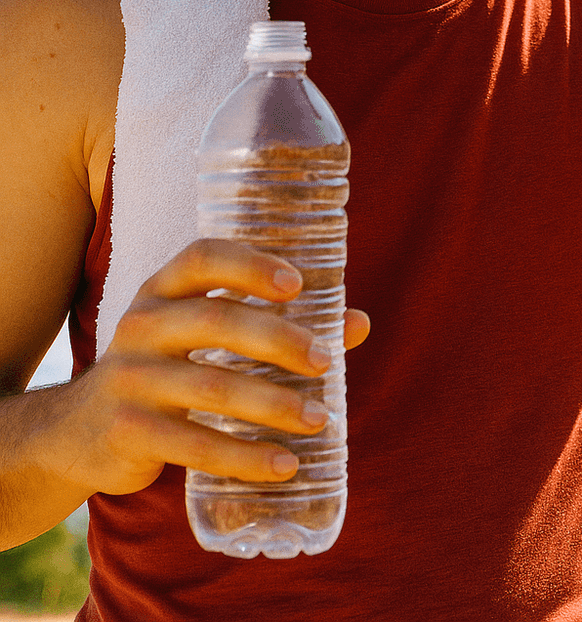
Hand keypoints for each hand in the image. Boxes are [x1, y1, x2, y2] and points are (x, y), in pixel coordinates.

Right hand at [59, 239, 369, 497]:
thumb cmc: (167, 369)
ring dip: (273, 405)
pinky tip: (284, 465)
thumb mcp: (204, 336)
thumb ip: (277, 324)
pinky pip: (195, 444)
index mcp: (161, 289)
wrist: (80, 432)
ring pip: (212, 388)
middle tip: (326, 362)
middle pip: (217, 322)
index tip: (297, 284)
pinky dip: (245, 457)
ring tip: (319, 420)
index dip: (250, 265)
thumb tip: (359, 324)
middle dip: (280, 341)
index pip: (203, 258)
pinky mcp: (130, 430)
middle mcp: (141, 324)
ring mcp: (131, 378)